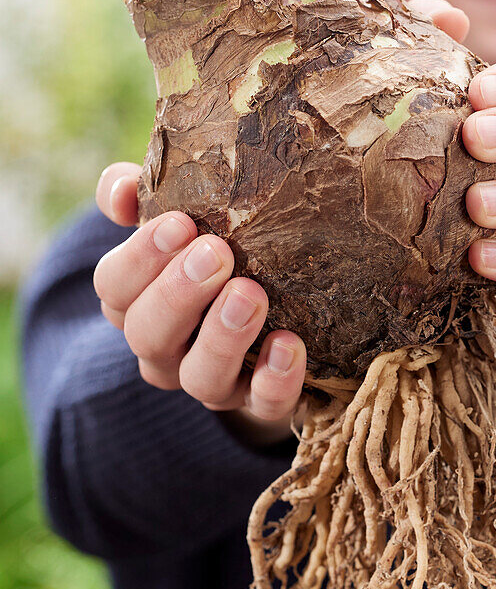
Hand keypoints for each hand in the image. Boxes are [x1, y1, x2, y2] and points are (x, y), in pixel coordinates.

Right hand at [93, 165, 305, 445]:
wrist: (288, 317)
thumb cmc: (225, 255)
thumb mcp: (187, 221)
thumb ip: (148, 197)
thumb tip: (123, 186)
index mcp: (138, 301)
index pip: (113, 286)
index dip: (140, 257)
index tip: (180, 222)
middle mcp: (167, 348)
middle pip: (146, 333)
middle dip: (177, 293)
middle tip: (215, 253)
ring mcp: (213, 380)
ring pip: (200, 377)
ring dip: (222, 336)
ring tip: (250, 294)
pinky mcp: (262, 401)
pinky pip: (263, 402)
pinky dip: (274, 379)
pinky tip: (289, 345)